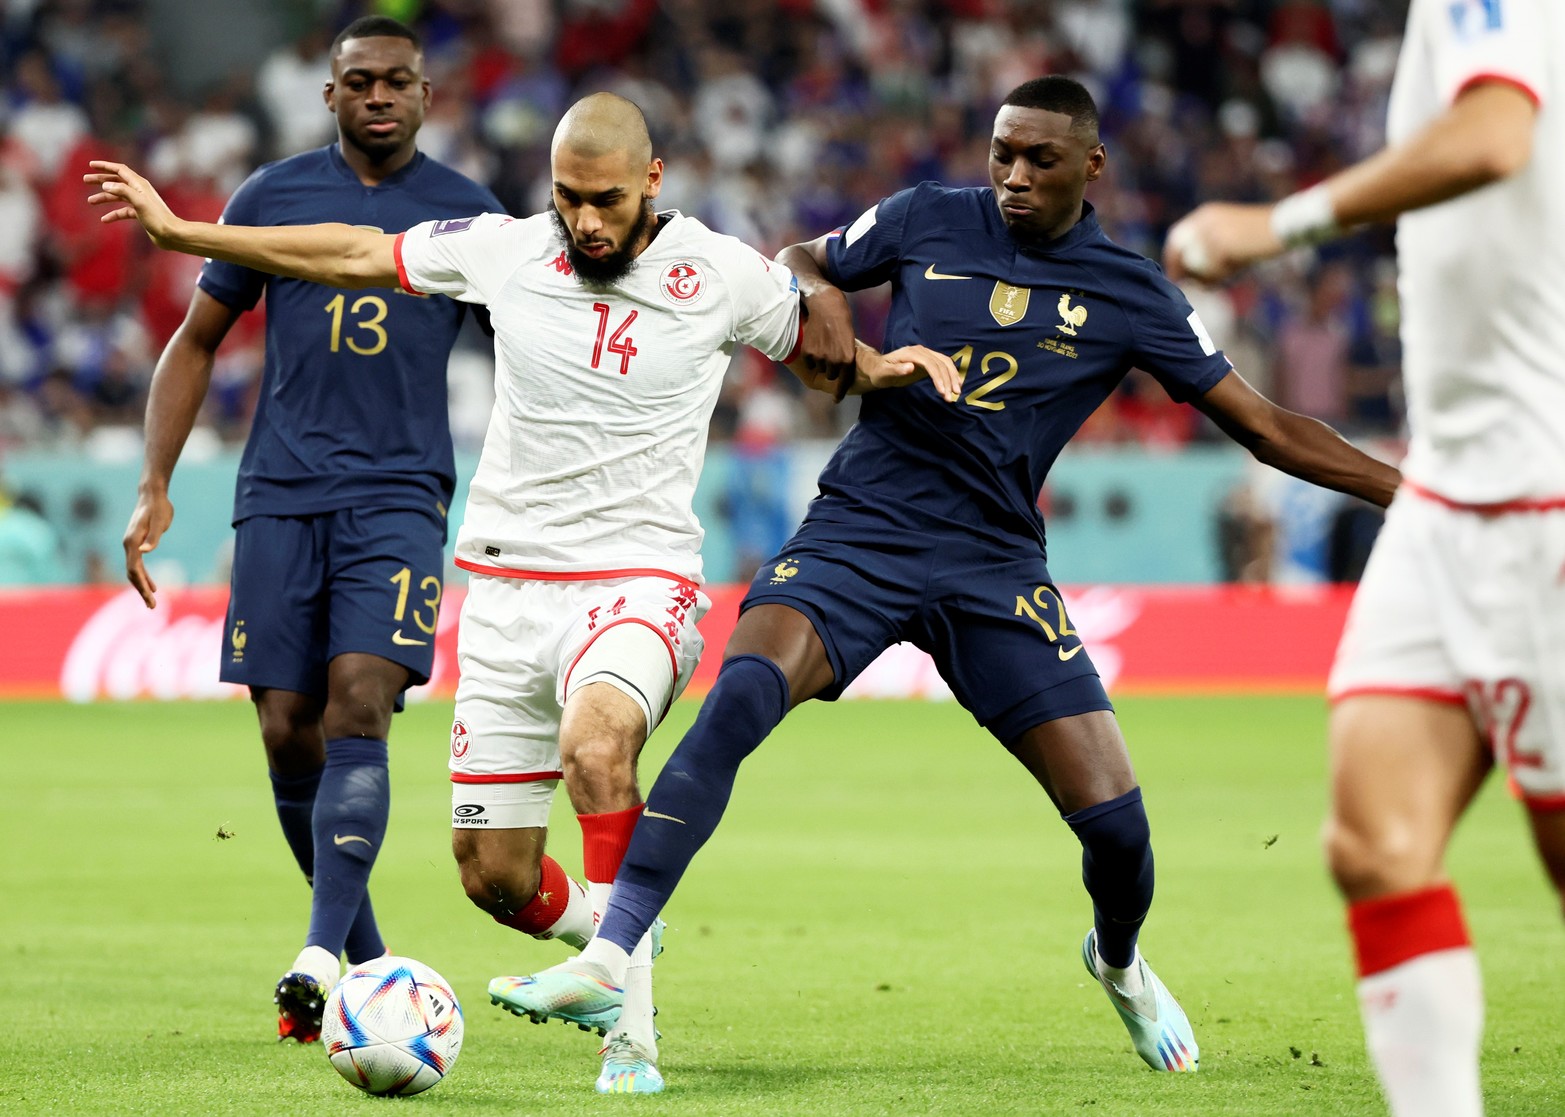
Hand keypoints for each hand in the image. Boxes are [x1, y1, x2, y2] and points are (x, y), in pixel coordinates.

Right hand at [84, 161, 182, 246]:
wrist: (171, 234)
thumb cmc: (157, 218)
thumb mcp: (139, 202)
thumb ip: (123, 191)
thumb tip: (105, 184)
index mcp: (139, 184)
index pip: (120, 169)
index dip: (105, 166)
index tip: (91, 165)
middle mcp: (139, 191)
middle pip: (116, 181)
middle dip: (101, 179)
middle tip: (85, 180)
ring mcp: (140, 202)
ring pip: (118, 196)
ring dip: (104, 197)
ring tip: (90, 201)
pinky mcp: (140, 214)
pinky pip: (123, 211)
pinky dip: (113, 214)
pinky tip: (104, 220)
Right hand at [123, 489, 173, 608]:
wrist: (152, 495)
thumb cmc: (158, 507)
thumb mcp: (160, 522)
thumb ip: (153, 537)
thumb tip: (145, 552)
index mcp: (132, 542)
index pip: (133, 568)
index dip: (141, 584)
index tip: (150, 597)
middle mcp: (128, 545)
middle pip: (132, 573)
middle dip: (141, 591)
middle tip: (152, 606)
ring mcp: (131, 544)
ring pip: (134, 571)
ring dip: (142, 587)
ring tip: (152, 602)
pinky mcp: (136, 543)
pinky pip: (138, 565)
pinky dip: (144, 577)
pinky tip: (152, 586)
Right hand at [799, 285, 856, 401]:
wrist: (826, 306)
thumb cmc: (841, 321)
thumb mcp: (849, 340)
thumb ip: (845, 358)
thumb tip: (840, 372)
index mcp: (848, 358)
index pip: (843, 381)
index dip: (840, 392)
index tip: (836, 399)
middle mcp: (834, 360)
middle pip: (831, 375)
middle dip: (831, 369)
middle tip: (830, 356)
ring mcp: (820, 357)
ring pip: (819, 368)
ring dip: (820, 361)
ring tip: (823, 345)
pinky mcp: (808, 352)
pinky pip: (808, 362)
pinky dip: (810, 356)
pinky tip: (814, 343)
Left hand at [866, 345, 962, 401]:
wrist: (879, 368)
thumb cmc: (880, 372)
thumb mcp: (884, 373)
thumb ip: (897, 370)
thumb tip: (911, 367)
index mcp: (911, 353)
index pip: (930, 363)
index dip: (938, 377)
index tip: (942, 392)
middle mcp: (921, 351)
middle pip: (940, 364)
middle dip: (948, 380)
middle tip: (951, 397)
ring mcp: (926, 354)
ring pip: (945, 363)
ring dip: (953, 377)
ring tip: (957, 392)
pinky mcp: (929, 360)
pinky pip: (943, 365)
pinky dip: (951, 374)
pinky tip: (956, 384)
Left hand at [1164, 203, 1283, 282]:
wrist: (1284, 225)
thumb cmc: (1261, 236)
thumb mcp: (1231, 238)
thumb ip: (1210, 251)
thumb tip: (1193, 276)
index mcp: (1205, 214)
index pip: (1176, 236)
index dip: (1172, 257)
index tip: (1175, 274)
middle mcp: (1203, 220)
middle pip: (1178, 251)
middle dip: (1178, 271)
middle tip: (1184, 285)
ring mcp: (1211, 232)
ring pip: (1196, 265)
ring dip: (1206, 277)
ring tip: (1223, 277)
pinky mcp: (1221, 246)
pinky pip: (1211, 270)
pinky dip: (1220, 277)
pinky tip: (1234, 272)